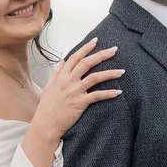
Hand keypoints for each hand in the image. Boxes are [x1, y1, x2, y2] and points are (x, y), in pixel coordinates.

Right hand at [20, 40, 123, 166]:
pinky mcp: (80, 103)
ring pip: (95, 77)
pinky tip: (118, 92)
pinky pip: (97, 96)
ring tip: (122, 71)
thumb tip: (63, 62)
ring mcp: (74, 91)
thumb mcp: (49, 87)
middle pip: (87, 63)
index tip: (95, 41)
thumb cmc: (47, 108)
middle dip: (102, 55)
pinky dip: (109, 93)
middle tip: (115, 50)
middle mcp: (67, 81)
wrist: (45, 125)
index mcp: (60, 76)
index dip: (85, 48)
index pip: (74, 57)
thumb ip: (57, 73)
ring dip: (110, 73)